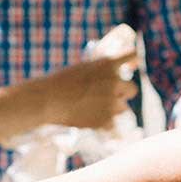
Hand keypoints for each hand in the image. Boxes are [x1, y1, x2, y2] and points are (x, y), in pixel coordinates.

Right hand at [20, 53, 141, 129]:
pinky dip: (103, 125)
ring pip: (122, 108)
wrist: (47, 100)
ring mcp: (112, 102)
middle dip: (122, 93)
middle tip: (108, 96)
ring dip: (112, 109)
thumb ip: (101, 73)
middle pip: (132, 89)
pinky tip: (89, 121)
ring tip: (92, 109)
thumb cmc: (59, 83)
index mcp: (108, 64)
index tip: (131, 64)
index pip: (133, 56)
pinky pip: (112, 124)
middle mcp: (115, 81)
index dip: (132, 61)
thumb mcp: (82, 69)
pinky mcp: (107, 120)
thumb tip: (117, 76)